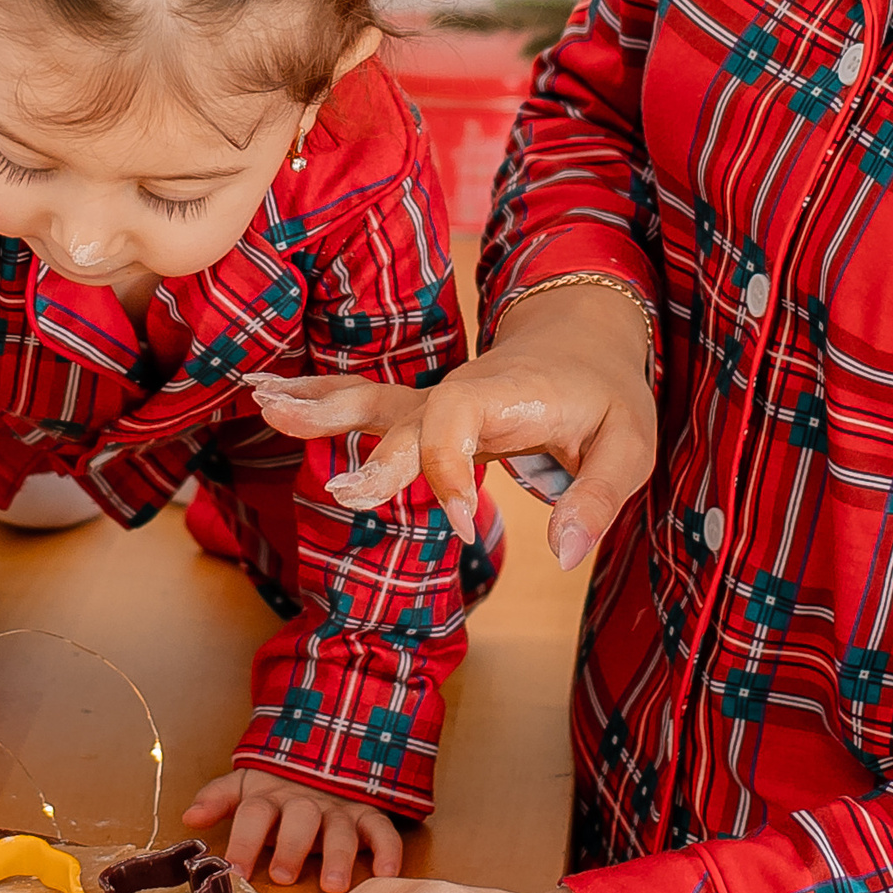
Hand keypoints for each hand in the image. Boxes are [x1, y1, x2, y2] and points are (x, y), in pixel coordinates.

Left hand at [185, 768, 402, 892]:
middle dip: (292, 846)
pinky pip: (382, 829)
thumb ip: (218, 798)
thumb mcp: (246, 786)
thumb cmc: (278, 787)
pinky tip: (385, 873)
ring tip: (333, 884)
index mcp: (271, 796)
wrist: (324, 753)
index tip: (236, 871)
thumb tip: (189, 817)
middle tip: (283, 875)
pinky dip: (387, 850)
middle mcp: (306, 801)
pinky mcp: (368, 814)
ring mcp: (339, 807)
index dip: (244, 840)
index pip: (254, 813)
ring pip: (340, 828)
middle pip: (299, 818)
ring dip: (338, 854)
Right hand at [247, 283, 655, 568]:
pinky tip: (264, 399)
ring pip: (371, 401)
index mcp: (508, 392)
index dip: (449, 469)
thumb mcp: (629, 445)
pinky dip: (316, 402)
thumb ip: (597, 498)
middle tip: (345, 491)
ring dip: (318, 405)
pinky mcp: (422, 413)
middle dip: (373, 454)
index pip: (457, 419)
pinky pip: (365, 407)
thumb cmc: (606, 395)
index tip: (461, 521)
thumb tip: (565, 555)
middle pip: (404, 416)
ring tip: (263, 404)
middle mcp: (462, 392)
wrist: (583, 338)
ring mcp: (435, 401)